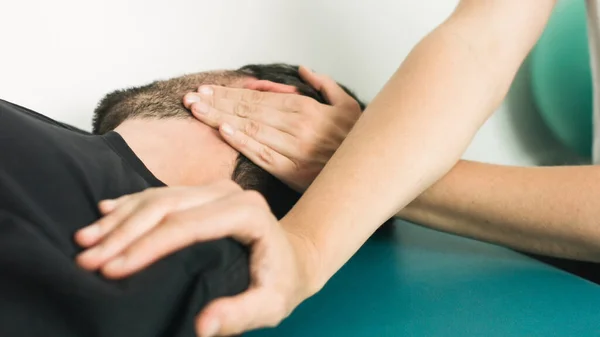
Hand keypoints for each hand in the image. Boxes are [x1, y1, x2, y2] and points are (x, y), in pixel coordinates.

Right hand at [74, 181, 319, 336]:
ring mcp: (215, 189)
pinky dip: (130, 205)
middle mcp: (229, 193)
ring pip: (158, 197)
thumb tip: (203, 327)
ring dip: (119, 219)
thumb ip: (241, 314)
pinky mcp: (203, 193)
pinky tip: (105, 212)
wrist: (295, 255)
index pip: (187, 226)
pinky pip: (161, 194)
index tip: (113, 269)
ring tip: (85, 240)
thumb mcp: (272, 305)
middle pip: (166, 206)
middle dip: (123, 233)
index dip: (147, 247)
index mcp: (247, 214)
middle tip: (87, 258)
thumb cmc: (283, 281)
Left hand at [182, 66, 361, 191]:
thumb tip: (304, 70)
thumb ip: (325, 85)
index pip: (259, 98)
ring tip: (198, 113)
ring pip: (252, 131)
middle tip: (192, 99)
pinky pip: (264, 156)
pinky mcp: (293, 172)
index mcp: (307, 109)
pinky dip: (243, 144)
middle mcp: (298, 127)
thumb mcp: (348, 105)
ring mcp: (294, 150)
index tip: (208, 90)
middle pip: (249, 111)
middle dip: (218, 104)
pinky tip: (225, 134)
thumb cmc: (356, 139)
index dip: (231, 93)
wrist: (371, 174)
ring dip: (222, 120)